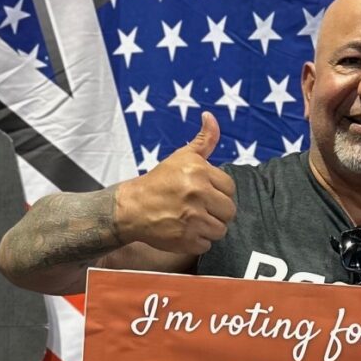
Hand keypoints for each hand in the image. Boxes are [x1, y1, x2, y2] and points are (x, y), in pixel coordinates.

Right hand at [113, 112, 235, 254]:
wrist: (131, 208)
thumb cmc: (158, 182)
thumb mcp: (181, 157)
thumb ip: (204, 140)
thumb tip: (210, 116)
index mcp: (199, 172)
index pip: (230, 188)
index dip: (219, 193)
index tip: (205, 195)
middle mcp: (197, 195)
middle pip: (229, 211)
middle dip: (217, 212)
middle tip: (201, 210)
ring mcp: (192, 219)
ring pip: (220, 230)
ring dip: (209, 228)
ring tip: (194, 221)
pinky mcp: (186, 240)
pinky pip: (207, 245)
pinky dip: (198, 241)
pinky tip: (186, 232)